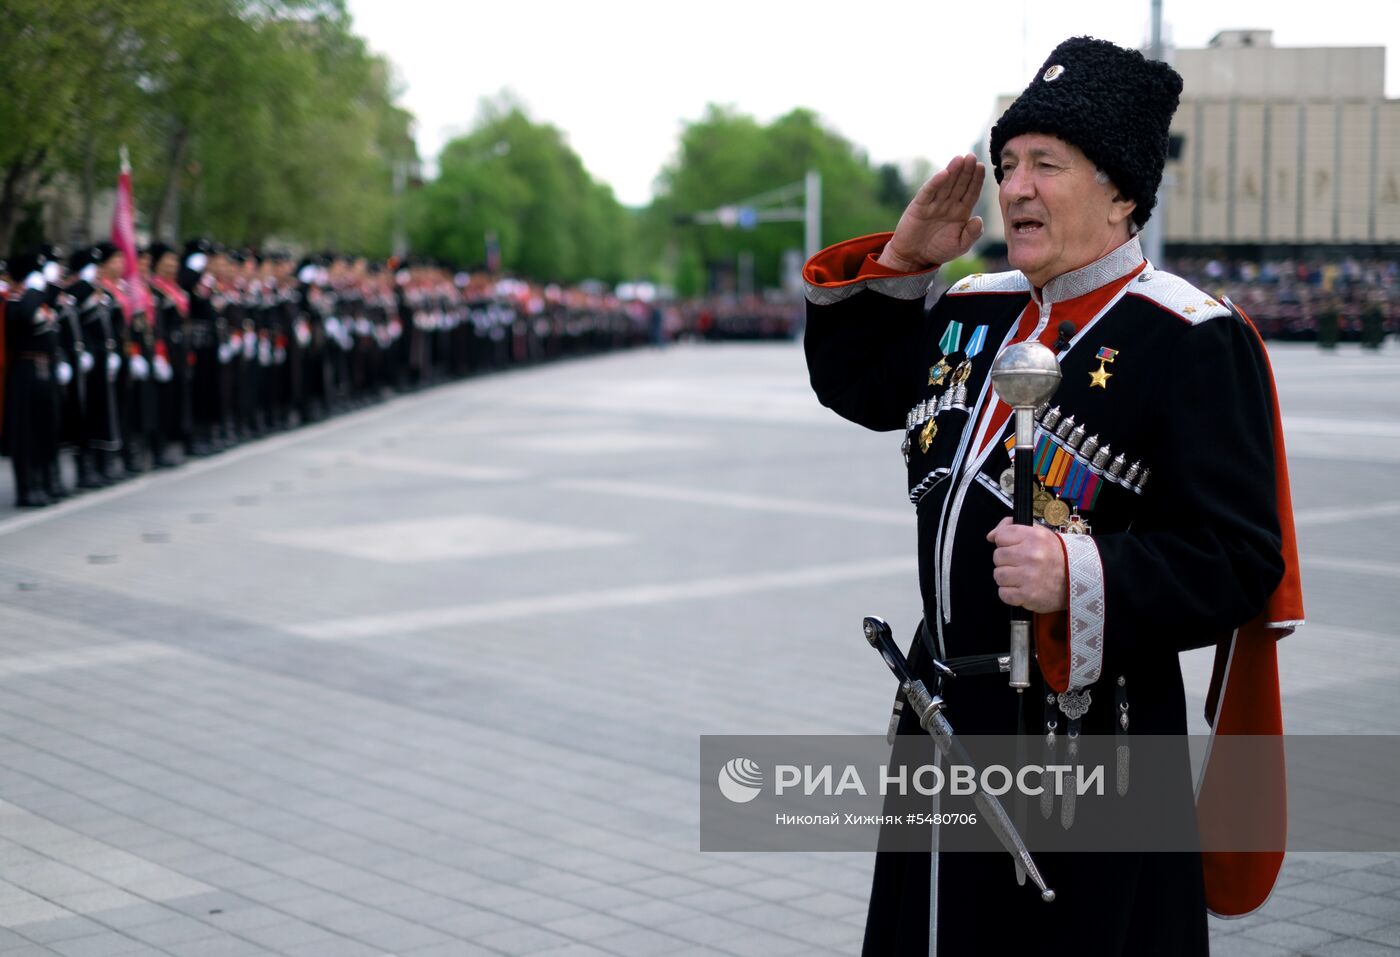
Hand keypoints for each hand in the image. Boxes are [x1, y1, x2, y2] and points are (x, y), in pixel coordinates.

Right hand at [877, 154, 985, 271]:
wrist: (914, 257)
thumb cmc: (938, 250)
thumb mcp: (960, 246)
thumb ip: (972, 235)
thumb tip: (979, 219)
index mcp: (961, 212)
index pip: (971, 193)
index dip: (976, 180)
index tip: (981, 167)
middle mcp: (948, 204)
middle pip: (959, 184)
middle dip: (966, 171)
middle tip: (972, 156)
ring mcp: (934, 204)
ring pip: (946, 185)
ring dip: (953, 171)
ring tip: (960, 158)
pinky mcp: (919, 206)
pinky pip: (929, 192)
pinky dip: (936, 183)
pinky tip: (944, 173)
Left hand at [987, 517, 1065, 612]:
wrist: (1077, 580)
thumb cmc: (1055, 556)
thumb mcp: (1039, 534)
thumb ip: (1013, 528)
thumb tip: (991, 535)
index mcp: (1034, 537)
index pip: (1001, 536)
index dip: (1004, 543)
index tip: (1013, 548)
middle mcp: (1031, 555)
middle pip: (997, 556)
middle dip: (1006, 561)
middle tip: (1019, 564)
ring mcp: (1029, 576)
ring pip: (998, 575)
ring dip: (1007, 578)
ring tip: (1021, 577)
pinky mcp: (1027, 595)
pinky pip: (1003, 593)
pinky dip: (1010, 593)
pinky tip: (1022, 588)